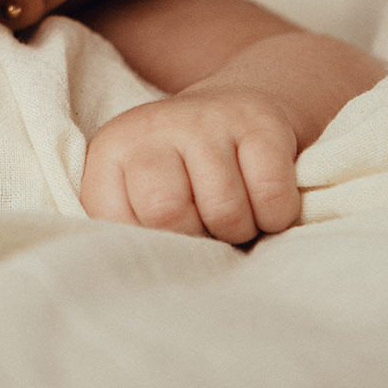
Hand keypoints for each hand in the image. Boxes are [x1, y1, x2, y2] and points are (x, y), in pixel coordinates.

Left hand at [80, 86, 301, 243]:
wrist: (232, 112)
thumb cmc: (182, 174)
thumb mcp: (135, 197)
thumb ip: (127, 230)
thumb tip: (136, 275)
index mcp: (111, 152)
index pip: (117, 223)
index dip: (152, 244)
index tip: (168, 235)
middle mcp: (153, 127)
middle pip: (166, 213)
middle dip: (196, 237)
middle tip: (207, 226)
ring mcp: (206, 120)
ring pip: (225, 210)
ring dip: (240, 230)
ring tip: (235, 214)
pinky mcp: (259, 122)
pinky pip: (271, 195)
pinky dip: (276, 215)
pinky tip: (264, 202)